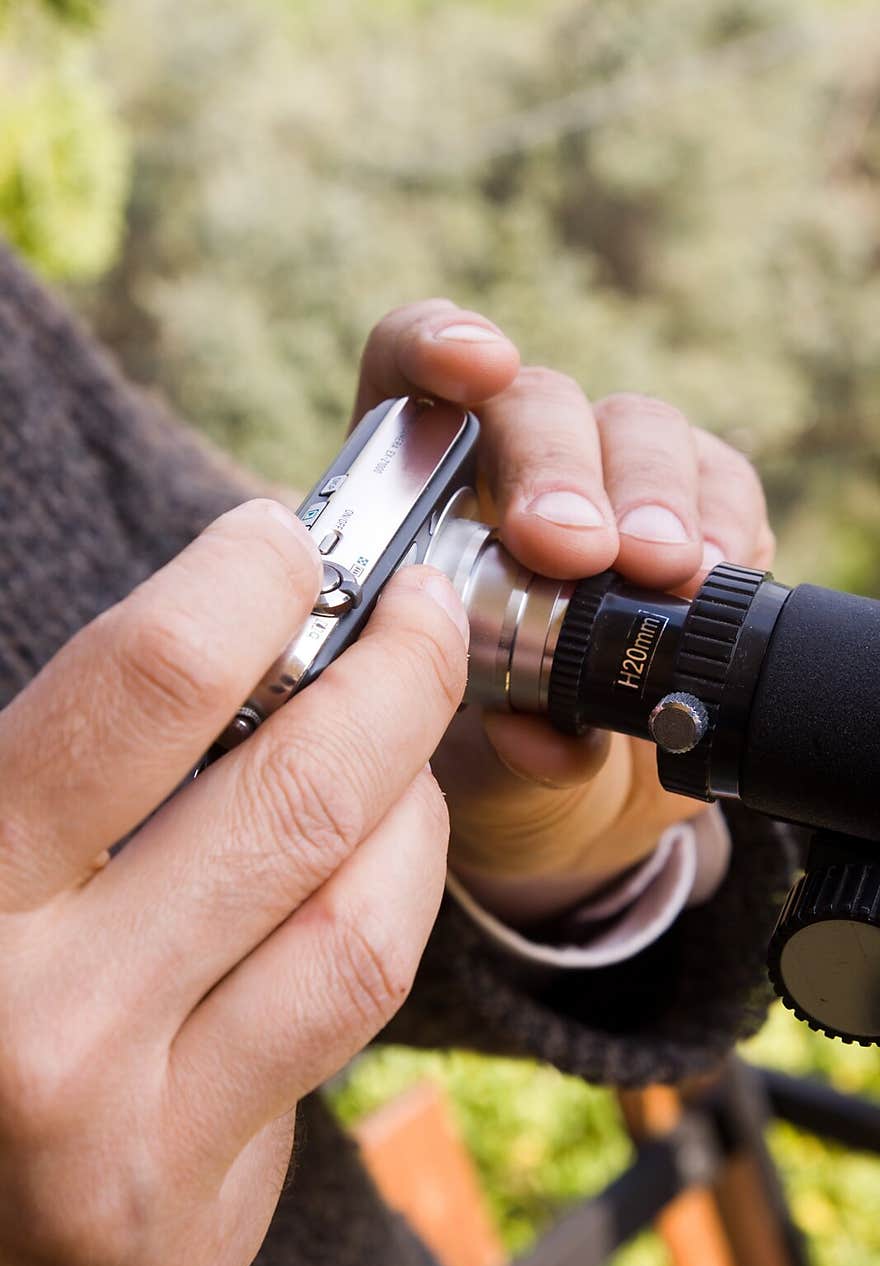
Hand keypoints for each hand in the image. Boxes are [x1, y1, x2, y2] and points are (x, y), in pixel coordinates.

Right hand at [0, 500, 467, 1265]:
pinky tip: (382, 857)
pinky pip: (346, 1015)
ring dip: (414, 795)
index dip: (246, 583)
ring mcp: (123, 1132)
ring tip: (406, 738)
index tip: (284, 544)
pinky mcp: (194, 1211)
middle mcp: (35, 1016)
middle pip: (296, 796)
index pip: (144, 687)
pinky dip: (390, 904)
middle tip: (422, 611)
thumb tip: (239, 629)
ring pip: (356, 919)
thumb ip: (70, 764)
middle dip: (397, 672)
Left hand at [351, 300, 774, 921]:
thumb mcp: (474, 772)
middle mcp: (508, 471)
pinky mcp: (692, 511)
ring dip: (651, 492)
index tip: (478, 371)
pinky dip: (722, 521)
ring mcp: (606, 483)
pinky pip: (720, 481)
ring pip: (636, 427)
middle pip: (535, 404)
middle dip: (559, 467)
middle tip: (574, 548)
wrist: (570, 804)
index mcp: (412, 504)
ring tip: (664, 569)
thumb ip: (495, 746)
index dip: (437, 346)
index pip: (408, 373)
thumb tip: (530, 734)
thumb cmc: (488, 765)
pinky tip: (712, 573)